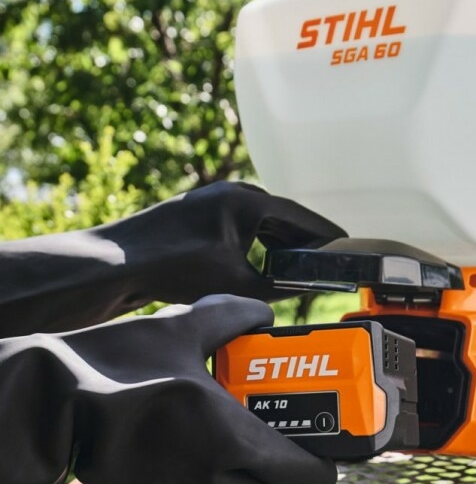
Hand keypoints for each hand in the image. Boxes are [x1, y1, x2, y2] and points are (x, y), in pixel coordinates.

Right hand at [0, 296, 336, 483]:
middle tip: (295, 442)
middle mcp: (213, 477)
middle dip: (293, 472)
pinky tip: (211, 455)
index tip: (330, 449)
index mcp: (232, 439)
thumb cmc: (112, 368)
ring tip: (256, 451)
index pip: (302, 473)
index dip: (325, 464)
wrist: (49, 405)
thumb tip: (262, 312)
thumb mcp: (179, 329)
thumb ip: (230, 316)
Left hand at [104, 181, 345, 305]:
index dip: (327, 235)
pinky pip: (237, 228)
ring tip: (298, 265)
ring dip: (278, 243)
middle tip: (328, 259)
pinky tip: (257, 264)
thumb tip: (299, 292)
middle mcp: (231, 192)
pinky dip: (254, 243)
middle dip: (304, 240)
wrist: (119, 264)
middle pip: (281, 217)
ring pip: (259, 223)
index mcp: (248, 199)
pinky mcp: (194, 216)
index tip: (348, 245)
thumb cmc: (177, 266)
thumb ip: (276, 285)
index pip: (301, 217)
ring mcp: (210, 201)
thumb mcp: (237, 281)